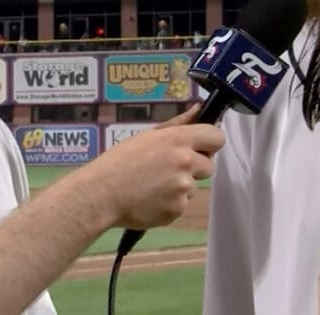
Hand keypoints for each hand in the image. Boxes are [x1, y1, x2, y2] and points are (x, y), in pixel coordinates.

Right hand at [86, 104, 224, 229]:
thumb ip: (178, 123)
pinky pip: (182, 204)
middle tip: (170, 169)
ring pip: (193, 186)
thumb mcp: (148, 136)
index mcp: (178, 139)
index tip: (202, 147)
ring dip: (179, 186)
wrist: (102, 194)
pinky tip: (151, 199)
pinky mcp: (178, 209)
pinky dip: (170, 203)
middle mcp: (186, 162)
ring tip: (153, 185)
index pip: (217, 137)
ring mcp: (183, 188)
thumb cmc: (120, 161)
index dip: (210, 142)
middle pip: (209, 165)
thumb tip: (199, 109)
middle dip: (195, 167)